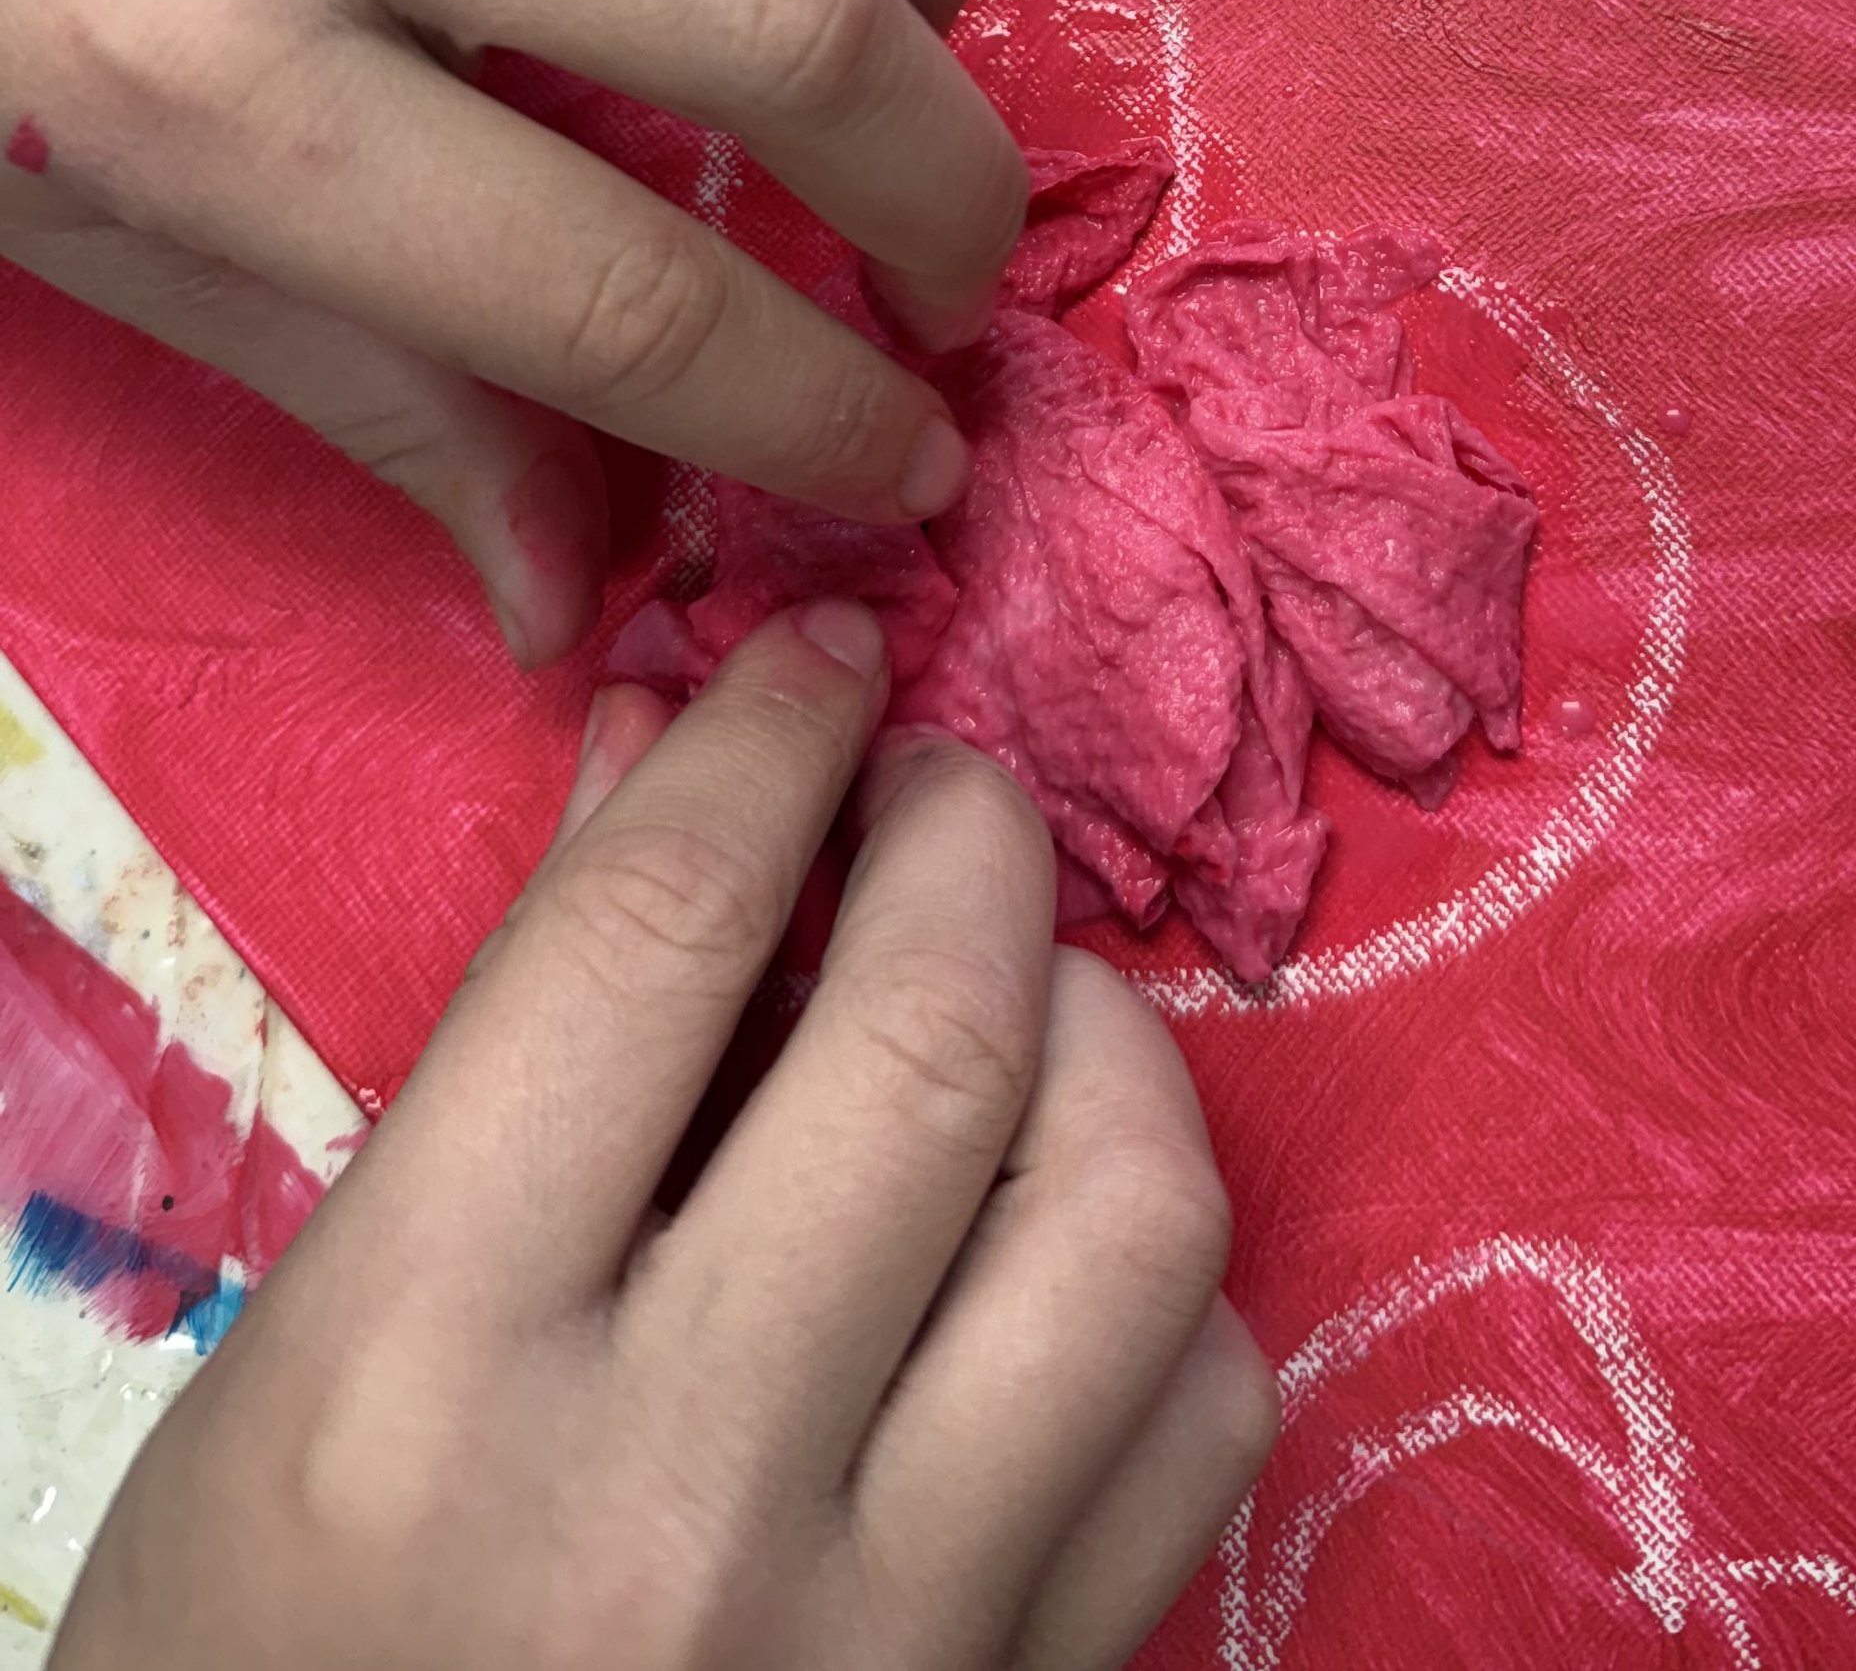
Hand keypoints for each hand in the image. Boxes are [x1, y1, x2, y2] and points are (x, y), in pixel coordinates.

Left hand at [0, 0, 1029, 660]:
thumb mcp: (107, 252)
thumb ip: (381, 410)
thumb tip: (592, 603)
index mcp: (204, 80)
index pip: (617, 288)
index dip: (816, 407)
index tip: (917, 452)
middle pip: (781, 25)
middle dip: (944, 191)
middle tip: (957, 271)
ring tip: (909, 21)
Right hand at [56, 607, 1276, 1670]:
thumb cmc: (276, 1661)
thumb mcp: (317, 1346)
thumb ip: (511, 1040)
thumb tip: (672, 745)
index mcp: (429, 1377)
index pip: (654, 937)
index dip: (765, 737)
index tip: (818, 662)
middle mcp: (676, 1501)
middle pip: (935, 1040)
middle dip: (964, 838)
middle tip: (941, 790)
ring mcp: (883, 1636)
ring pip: (1133, 1215)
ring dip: (1106, 1040)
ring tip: (1027, 1007)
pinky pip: (1201, 1418)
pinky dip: (1165, 1282)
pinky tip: (1061, 1251)